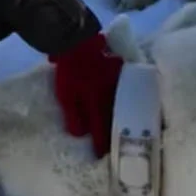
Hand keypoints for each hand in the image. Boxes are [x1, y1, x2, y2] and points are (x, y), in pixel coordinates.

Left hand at [49, 33, 124, 156]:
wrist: (77, 39)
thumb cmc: (69, 70)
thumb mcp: (65, 94)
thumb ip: (74, 115)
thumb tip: (82, 135)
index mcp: (98, 101)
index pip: (102, 127)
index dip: (103, 143)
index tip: (105, 156)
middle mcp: (113, 94)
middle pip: (117, 117)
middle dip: (118, 132)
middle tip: (118, 145)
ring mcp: (120, 81)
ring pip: (124, 104)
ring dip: (125, 117)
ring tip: (125, 128)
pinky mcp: (123, 70)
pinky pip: (128, 89)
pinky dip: (128, 99)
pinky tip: (130, 104)